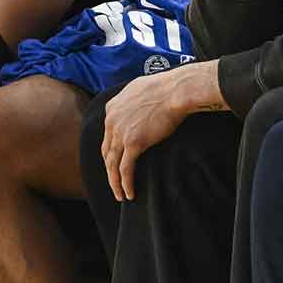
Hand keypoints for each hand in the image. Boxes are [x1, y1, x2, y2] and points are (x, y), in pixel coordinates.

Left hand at [101, 70, 192, 201]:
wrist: (176, 90)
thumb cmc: (166, 88)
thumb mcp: (139, 89)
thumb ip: (132, 101)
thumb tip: (136, 105)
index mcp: (112, 108)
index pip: (107, 135)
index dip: (111, 151)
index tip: (116, 162)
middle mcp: (111, 121)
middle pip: (107, 152)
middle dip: (110, 170)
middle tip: (115, 183)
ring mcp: (121, 132)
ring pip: (112, 164)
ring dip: (115, 182)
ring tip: (120, 195)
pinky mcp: (133, 143)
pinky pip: (125, 169)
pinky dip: (125, 183)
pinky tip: (129, 194)